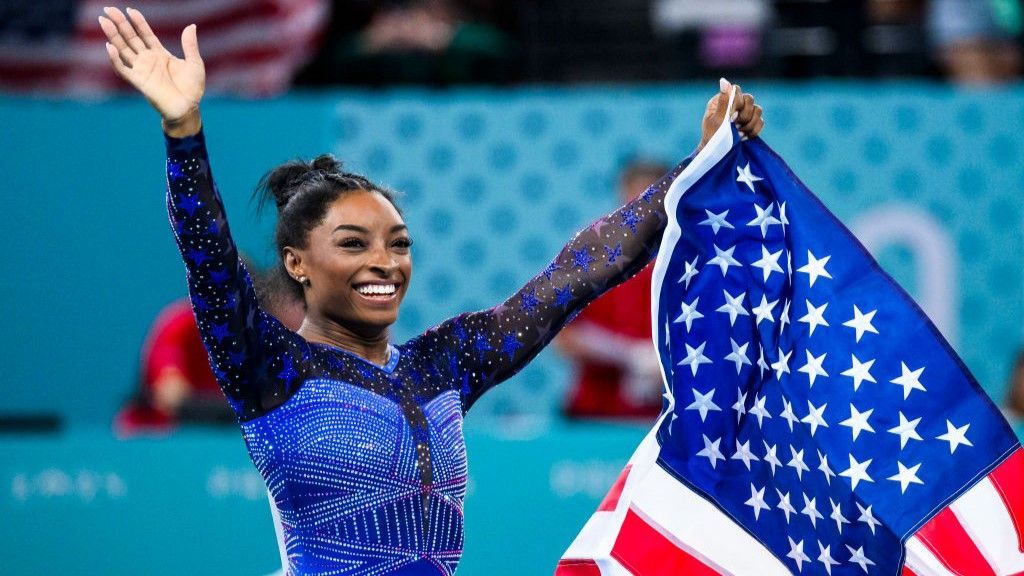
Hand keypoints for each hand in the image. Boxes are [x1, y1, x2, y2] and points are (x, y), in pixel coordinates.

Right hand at [99, 7, 204, 135]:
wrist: (188, 109)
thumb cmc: (192, 88)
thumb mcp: (194, 63)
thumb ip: (190, 45)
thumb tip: (191, 26)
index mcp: (160, 54)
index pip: (145, 34)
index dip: (138, 22)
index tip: (130, 10)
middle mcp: (148, 60)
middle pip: (130, 38)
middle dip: (119, 23)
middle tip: (108, 9)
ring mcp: (142, 70)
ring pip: (123, 49)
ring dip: (113, 36)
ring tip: (103, 21)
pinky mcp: (139, 81)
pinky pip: (123, 69)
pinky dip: (115, 59)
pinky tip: (110, 47)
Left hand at [698, 78, 763, 150]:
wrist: (717, 157)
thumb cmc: (713, 139)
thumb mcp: (717, 120)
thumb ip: (724, 102)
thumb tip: (724, 80)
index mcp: (722, 101)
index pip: (737, 90)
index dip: (738, 102)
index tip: (732, 116)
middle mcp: (733, 106)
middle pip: (750, 99)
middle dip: (745, 115)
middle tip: (736, 127)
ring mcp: (743, 115)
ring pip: (758, 110)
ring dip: (750, 124)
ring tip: (739, 135)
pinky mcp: (750, 124)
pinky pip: (761, 121)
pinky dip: (754, 130)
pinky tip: (744, 138)